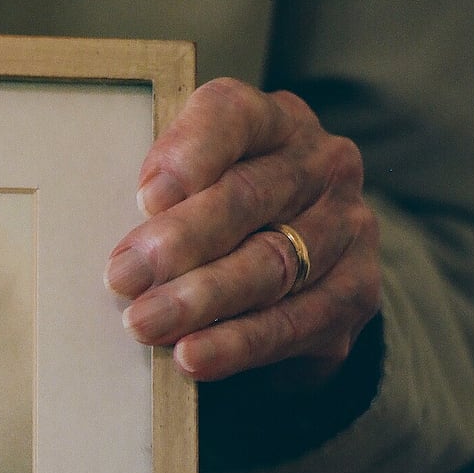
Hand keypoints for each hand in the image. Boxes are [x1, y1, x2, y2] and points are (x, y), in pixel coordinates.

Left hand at [105, 79, 380, 384]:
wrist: (296, 286)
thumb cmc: (217, 225)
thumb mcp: (190, 193)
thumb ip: (162, 198)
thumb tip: (118, 247)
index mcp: (273, 121)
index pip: (232, 117)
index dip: (188, 155)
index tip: (145, 197)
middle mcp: (322, 164)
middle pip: (248, 196)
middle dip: (179, 242)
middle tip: (122, 278)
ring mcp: (346, 227)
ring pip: (269, 264)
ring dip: (200, 299)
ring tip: (145, 324)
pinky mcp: (355, 292)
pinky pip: (292, 321)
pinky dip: (237, 342)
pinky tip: (194, 356)